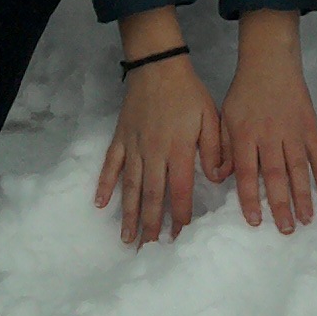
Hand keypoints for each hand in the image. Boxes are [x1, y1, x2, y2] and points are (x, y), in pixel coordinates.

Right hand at [96, 52, 222, 246]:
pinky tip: (100, 204)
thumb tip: (216, 178)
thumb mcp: (210, 117)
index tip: (179, 235)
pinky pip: (110, 166)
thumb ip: (213, 149)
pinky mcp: (120, 139)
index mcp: (179, 150)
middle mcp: (154, 153)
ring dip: (129, 214)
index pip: (180, 190)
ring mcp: (134, 147)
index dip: (180, 214)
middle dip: (151, 225)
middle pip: (153, 196)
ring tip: (127, 239)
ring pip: (131, 187)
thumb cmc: (188, 93)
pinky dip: (104, 185)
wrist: (158, 66)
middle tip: (149, 250)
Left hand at [221, 11, 316, 234]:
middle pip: (276, 175)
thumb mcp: (225, 117)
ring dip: (304, 196)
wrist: (270, 61)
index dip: (251, 199)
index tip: (255, 222)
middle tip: (286, 230)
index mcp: (245, 135)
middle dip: (281, 205)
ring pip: (299, 169)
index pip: (248, 173)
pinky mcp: (310, 126)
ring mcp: (293, 131)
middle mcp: (270, 136)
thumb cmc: (244, 92)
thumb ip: (223, 148)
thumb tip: (219, 179)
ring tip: (307, 220)